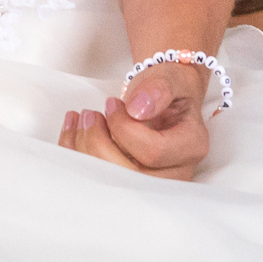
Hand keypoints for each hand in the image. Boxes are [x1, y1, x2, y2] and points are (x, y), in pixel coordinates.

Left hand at [57, 59, 209, 181]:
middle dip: (98, 143)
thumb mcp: (169, 78)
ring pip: (110, 182)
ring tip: (82, 118)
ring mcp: (151, 183)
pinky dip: (75, 154)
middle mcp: (175, 172)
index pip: (153, 152)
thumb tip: (138, 109)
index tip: (112, 104)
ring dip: (84, 149)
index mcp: (190, 147)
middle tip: (90, 114)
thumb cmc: (166, 89)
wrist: (162, 97)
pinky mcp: (128, 183)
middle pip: (130, 175)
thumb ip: (159, 88)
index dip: (124, 128)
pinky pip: (95, 179)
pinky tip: (72, 130)